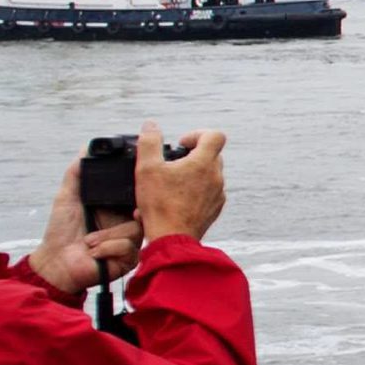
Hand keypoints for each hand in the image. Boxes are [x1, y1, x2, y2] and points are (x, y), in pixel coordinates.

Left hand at [28, 162, 134, 302]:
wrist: (55, 262)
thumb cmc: (60, 232)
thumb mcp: (67, 196)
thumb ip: (77, 172)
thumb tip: (86, 148)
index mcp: (115, 208)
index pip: (136, 194)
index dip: (138, 190)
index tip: (136, 184)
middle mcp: (125, 223)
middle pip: (143, 210)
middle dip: (131, 211)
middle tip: (125, 212)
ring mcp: (129, 242)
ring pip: (134, 229)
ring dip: (107, 235)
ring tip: (89, 240)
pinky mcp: (128, 259)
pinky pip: (128, 247)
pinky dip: (107, 248)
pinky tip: (94, 252)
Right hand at [134, 126, 228, 241]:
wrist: (171, 239)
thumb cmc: (160, 205)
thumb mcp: (147, 168)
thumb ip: (149, 143)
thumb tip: (151, 126)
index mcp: (204, 163)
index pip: (215, 135)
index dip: (197, 134)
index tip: (181, 144)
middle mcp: (216, 177)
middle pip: (211, 155)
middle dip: (191, 155)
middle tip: (171, 165)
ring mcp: (218, 194)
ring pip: (208, 175)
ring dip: (191, 174)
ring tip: (169, 184)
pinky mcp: (214, 209)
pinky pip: (207, 193)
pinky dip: (193, 191)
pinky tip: (174, 200)